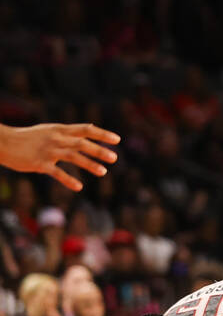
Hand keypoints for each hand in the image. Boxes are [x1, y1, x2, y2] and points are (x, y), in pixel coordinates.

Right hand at [0, 123, 119, 190]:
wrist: (3, 142)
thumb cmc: (29, 137)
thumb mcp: (50, 130)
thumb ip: (69, 132)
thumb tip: (90, 128)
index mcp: (60, 130)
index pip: (85, 129)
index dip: (102, 134)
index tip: (117, 140)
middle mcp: (56, 139)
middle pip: (81, 143)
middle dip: (98, 150)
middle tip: (114, 158)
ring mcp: (48, 151)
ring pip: (72, 157)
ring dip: (89, 164)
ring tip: (103, 172)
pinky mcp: (39, 163)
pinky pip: (56, 172)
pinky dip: (68, 180)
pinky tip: (79, 187)